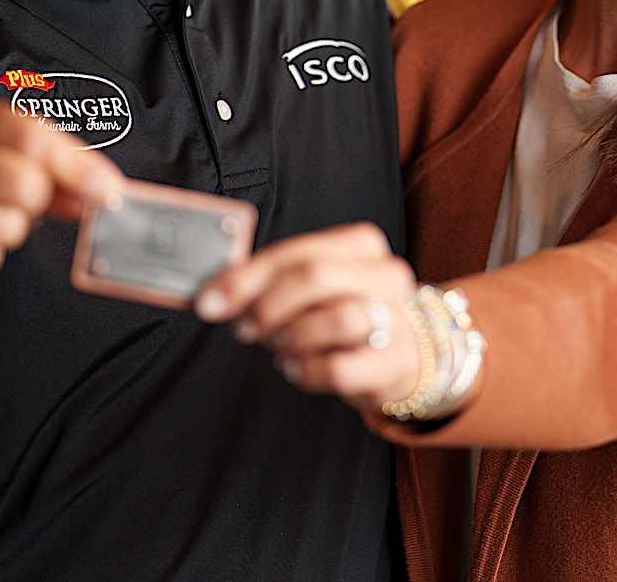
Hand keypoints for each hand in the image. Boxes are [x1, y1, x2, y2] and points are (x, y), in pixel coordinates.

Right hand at [0, 97, 123, 298]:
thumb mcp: (0, 158)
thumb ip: (56, 171)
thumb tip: (104, 194)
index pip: (32, 136)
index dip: (79, 168)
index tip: (108, 193)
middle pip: (26, 184)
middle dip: (35, 204)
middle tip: (14, 205)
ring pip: (8, 227)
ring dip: (5, 233)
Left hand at [197, 223, 419, 410]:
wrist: (405, 357)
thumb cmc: (348, 314)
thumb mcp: (317, 288)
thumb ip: (273, 280)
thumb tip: (215, 291)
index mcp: (361, 245)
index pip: (297, 251)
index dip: (247, 277)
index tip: (211, 302)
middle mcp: (385, 275)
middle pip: (316, 276)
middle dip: (268, 305)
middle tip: (246, 329)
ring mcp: (398, 318)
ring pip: (337, 319)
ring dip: (294, 338)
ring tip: (282, 347)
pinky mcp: (396, 363)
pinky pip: (340, 368)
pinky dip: (307, 371)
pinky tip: (298, 368)